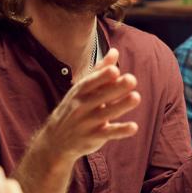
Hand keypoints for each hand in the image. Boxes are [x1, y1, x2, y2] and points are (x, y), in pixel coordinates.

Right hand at [34, 48, 140, 162]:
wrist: (55, 140)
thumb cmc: (74, 108)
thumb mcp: (82, 89)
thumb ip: (100, 71)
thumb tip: (115, 52)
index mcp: (80, 92)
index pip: (91, 82)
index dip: (102, 76)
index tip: (115, 70)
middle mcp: (82, 106)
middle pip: (100, 96)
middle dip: (115, 88)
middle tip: (132, 80)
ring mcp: (87, 122)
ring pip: (106, 113)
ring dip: (121, 106)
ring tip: (136, 97)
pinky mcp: (94, 137)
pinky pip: (108, 133)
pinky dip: (121, 131)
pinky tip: (134, 127)